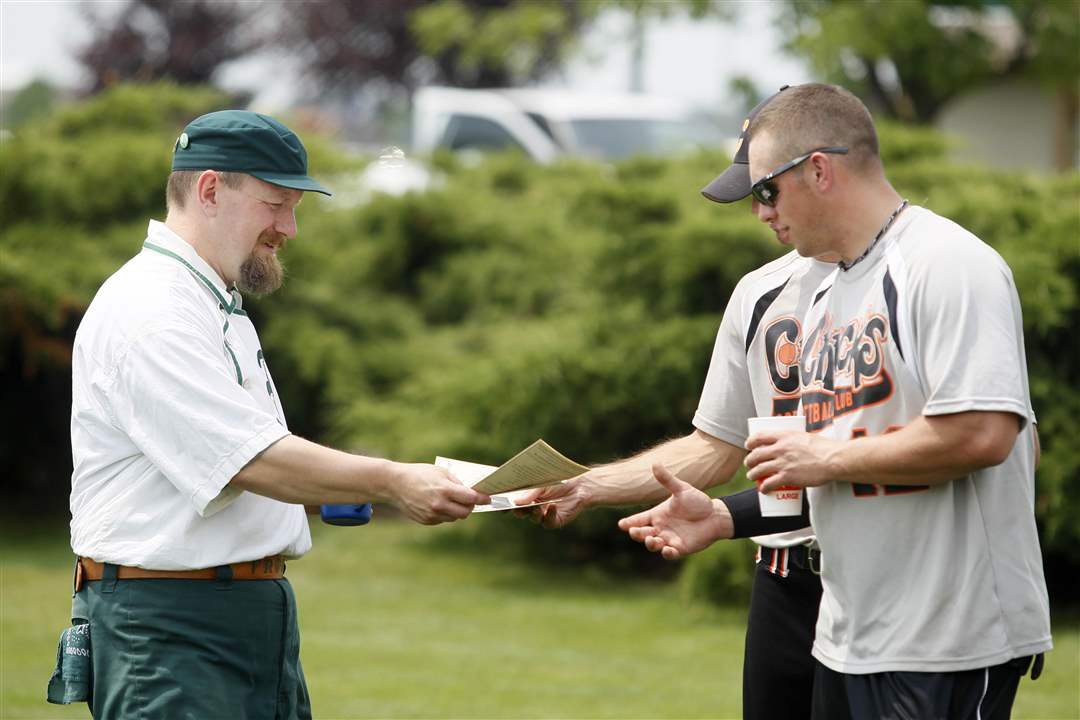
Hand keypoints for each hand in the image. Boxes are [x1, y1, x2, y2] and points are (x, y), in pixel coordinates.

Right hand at [389, 463, 489, 524]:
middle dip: (470, 506)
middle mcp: (439, 505)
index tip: (488, 499)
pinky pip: (443, 520)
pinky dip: (445, 513)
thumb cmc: (420, 474)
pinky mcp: (427, 521)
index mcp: (445, 490)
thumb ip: (457, 483)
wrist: (396, 484)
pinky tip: (438, 504)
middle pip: (466, 512)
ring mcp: (432, 515)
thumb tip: (472, 492)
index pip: (471, 498)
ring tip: (451, 500)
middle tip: (470, 500)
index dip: (482, 499)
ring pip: (455, 518)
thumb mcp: (441, 472)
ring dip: (457, 510)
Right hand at [512, 475, 587, 527]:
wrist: (579, 486)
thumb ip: (530, 492)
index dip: (505, 504)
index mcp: (526, 497)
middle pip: (521, 513)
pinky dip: (550, 514)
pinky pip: (548, 521)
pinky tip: (552, 506)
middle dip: (518, 510)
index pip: (512, 503)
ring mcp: (543, 515)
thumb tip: (516, 502)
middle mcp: (532, 508)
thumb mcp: (542, 483)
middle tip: (516, 507)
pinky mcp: (555, 520)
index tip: (499, 503)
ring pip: (534, 518)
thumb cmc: (559, 481)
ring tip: (537, 506)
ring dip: (534, 512)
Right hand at [616, 464, 730, 559]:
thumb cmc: (697, 502)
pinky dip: (668, 553)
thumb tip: (655, 463)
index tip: (621, 524)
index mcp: (657, 514)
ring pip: (654, 545)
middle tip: (635, 532)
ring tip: (653, 540)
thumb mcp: (681, 489)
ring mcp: (669, 539)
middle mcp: (660, 528)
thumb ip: (667, 480)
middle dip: (637, 534)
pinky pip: (671, 554)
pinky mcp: (680, 548)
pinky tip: (668, 549)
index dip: (629, 523)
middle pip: (642, 533)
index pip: (638, 519)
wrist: (715, 515)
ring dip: (651, 544)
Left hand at [745, 431, 840, 492]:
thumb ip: (794, 438)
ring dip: (752, 474)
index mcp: (784, 436)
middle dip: (750, 461)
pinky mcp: (787, 477)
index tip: (748, 445)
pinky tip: (763, 490)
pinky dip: (764, 487)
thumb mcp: (804, 436)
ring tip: (752, 477)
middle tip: (750, 464)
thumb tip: (790, 441)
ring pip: (759, 469)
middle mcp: (780, 449)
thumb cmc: (823, 448)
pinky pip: (769, 483)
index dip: (750, 442)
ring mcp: (783, 463)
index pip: (759, 436)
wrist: (833, 460)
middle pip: (756, 454)